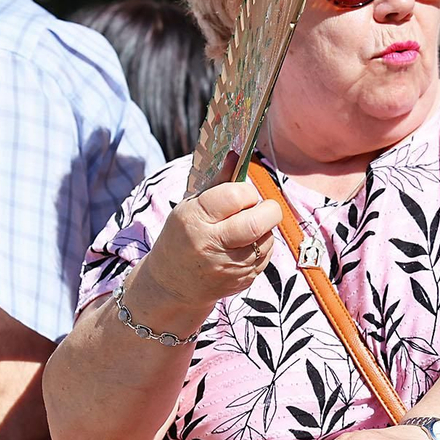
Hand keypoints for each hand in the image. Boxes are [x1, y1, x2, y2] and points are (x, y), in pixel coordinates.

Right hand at [137, 181, 282, 310]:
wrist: (172, 284)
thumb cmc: (181, 237)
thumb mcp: (189, 207)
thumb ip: (217, 183)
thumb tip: (237, 155)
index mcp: (194, 219)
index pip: (234, 195)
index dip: (246, 191)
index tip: (242, 194)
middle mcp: (211, 244)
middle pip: (257, 221)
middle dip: (267, 209)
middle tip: (260, 208)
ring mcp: (228, 267)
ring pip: (266, 238)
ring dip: (264, 228)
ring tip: (247, 228)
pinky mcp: (242, 280)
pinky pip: (266, 256)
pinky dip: (262, 246)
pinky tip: (245, 246)